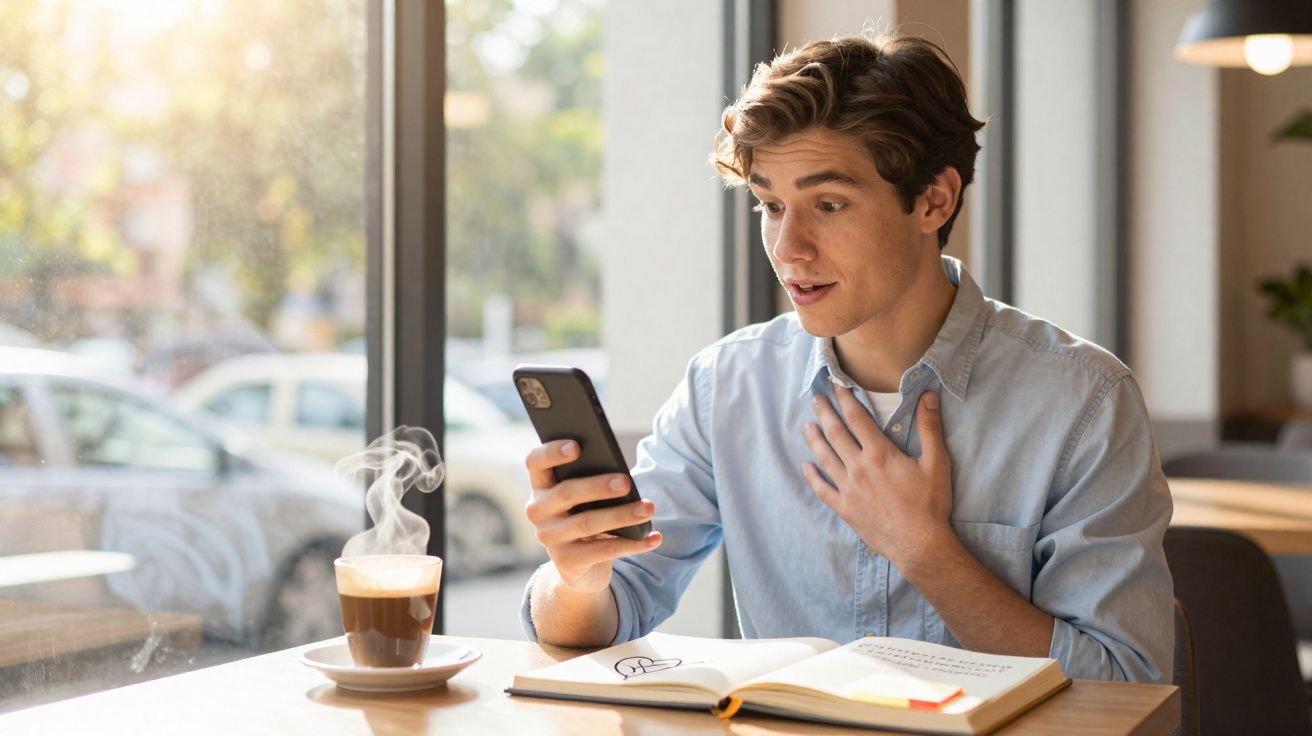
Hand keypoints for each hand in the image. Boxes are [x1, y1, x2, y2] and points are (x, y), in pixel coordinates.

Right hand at [523, 440, 661, 594]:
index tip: (577, 446)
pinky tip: (653, 537)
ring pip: (587, 523)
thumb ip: (592, 479)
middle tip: (625, 482)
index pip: (536, 462)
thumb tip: (621, 476)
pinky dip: (632, 544)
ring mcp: (549, 538)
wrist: (579, 566)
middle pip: (566, 493)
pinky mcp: (567, 562)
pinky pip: (603, 551)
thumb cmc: (586, 515)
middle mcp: (538, 511)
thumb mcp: (585, 497)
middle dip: (598, 486)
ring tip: (648, 508)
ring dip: (621, 515)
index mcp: (541, 485)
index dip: (552, 452)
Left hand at [801, 389, 952, 566]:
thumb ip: (930, 428)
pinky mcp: (844, 507)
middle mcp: (858, 467)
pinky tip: (805, 467)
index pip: (857, 418)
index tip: (837, 385)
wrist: (919, 544)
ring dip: (814, 440)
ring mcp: (848, 488)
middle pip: (835, 433)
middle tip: (816, 399)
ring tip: (807, 426)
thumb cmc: (930, 504)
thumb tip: (929, 396)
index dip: (846, 398)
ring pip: (824, 458)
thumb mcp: (936, 463)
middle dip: (824, 413)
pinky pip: (821, 489)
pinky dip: (811, 477)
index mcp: (879, 453)